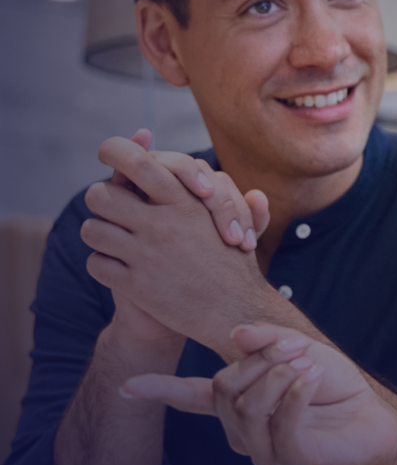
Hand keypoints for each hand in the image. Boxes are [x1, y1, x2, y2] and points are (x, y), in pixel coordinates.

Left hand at [81, 136, 278, 352]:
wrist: (237, 312)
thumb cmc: (234, 263)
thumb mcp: (231, 219)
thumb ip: (218, 191)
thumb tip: (209, 173)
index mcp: (186, 202)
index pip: (138, 163)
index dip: (116, 152)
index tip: (106, 154)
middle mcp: (164, 224)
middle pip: (100, 195)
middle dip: (101, 199)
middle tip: (112, 209)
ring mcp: (147, 255)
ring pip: (92, 230)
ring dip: (99, 234)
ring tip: (113, 241)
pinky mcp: (136, 285)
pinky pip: (97, 264)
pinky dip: (104, 266)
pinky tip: (120, 269)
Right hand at [122, 324, 396, 464]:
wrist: (371, 416)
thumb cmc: (332, 383)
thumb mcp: (300, 348)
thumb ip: (269, 340)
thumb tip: (236, 335)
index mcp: (237, 401)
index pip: (190, 397)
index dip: (158, 390)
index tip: (126, 385)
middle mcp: (241, 429)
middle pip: (224, 388)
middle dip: (260, 360)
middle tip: (297, 349)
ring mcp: (261, 449)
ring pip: (247, 407)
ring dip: (280, 376)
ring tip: (308, 365)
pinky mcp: (289, 461)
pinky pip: (280, 424)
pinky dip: (297, 394)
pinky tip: (314, 380)